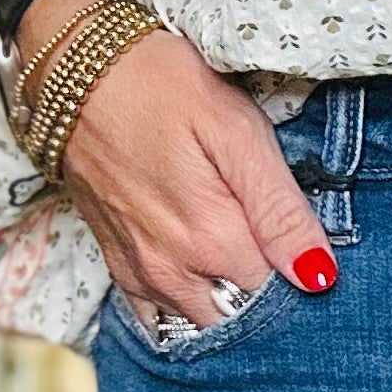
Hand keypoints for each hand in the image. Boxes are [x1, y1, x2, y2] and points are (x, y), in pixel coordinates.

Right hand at [31, 0, 337, 326]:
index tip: (309, 248)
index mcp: (212, 244)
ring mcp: (141, 275)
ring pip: (204, 321)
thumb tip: (318, 276)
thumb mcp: (237, 133)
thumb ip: (279, 211)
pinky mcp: (119, 266)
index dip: (303, 276)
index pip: (281, 298)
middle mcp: (173, 274)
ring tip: (244, 254)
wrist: (73, 70)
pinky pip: (159, 318)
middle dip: (268, 297)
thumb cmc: (162, 88)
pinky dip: (188, 308)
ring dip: (230, 302)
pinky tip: (204, 279)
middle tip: (278, 247)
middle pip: (242, 316)